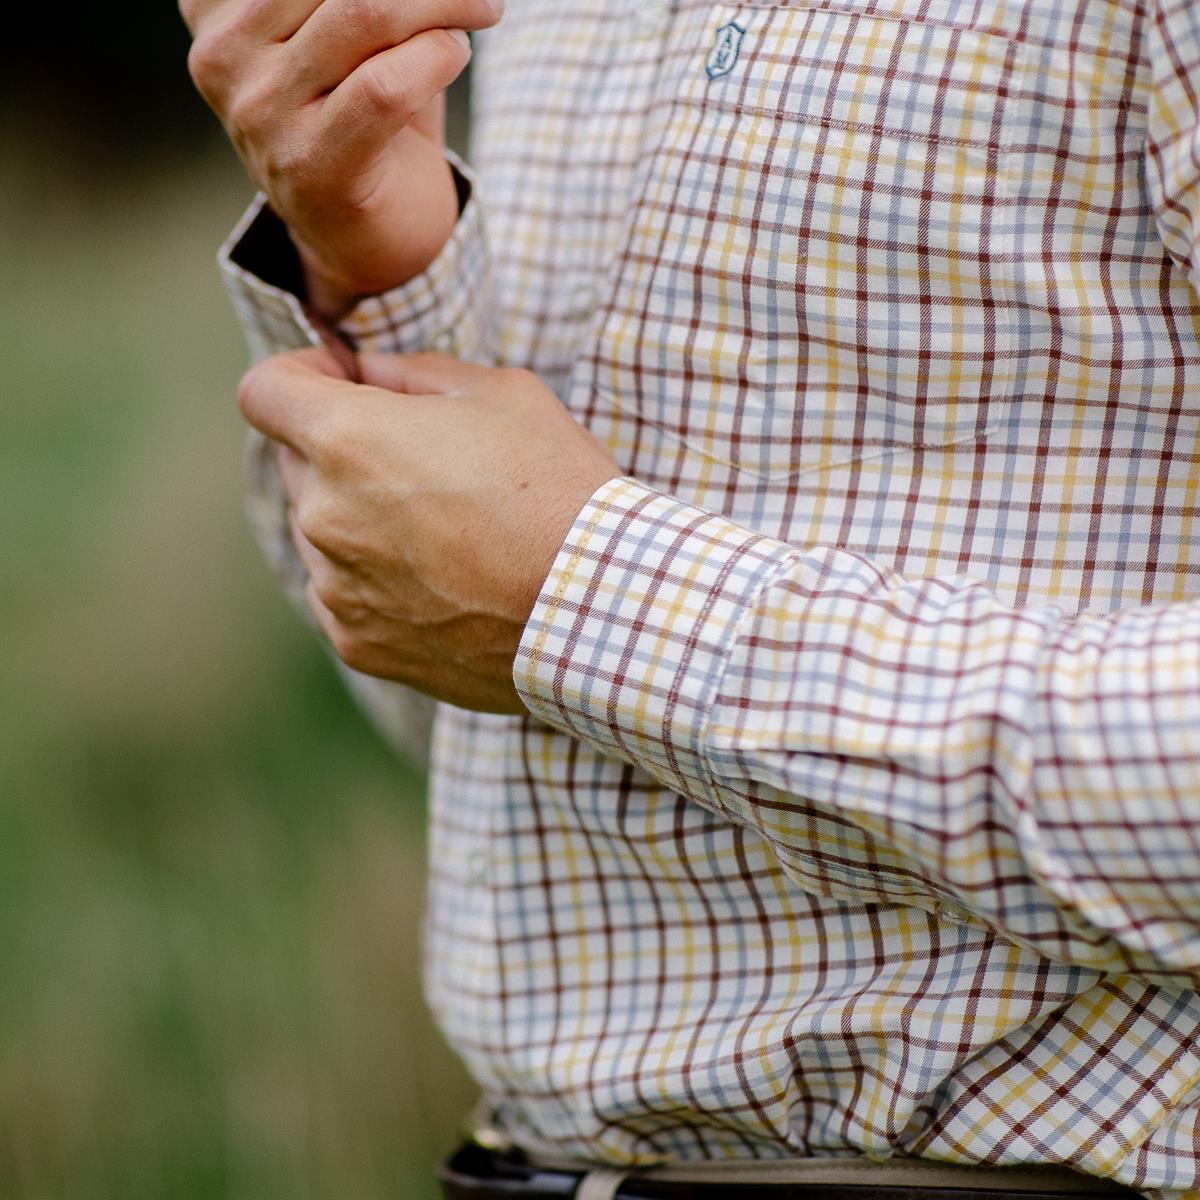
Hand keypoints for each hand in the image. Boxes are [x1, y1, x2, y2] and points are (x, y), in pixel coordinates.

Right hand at [180, 0, 502, 316]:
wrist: (365, 237)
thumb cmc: (363, 118)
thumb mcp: (348, 33)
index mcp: (216, 10)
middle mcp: (224, 55)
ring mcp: (260, 114)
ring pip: (366, 12)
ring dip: (446, 2)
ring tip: (480, 8)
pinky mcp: (310, 164)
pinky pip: (387, 84)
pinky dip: (440, 57)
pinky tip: (455, 54)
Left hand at [237, 349, 621, 712]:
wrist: (597, 608)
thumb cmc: (559, 489)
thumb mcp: (504, 394)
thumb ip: (416, 373)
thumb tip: (370, 372)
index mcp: (348, 440)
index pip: (264, 391)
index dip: (298, 377)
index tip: (340, 383)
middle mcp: (323, 516)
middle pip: (297, 462)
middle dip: (342, 449)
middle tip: (424, 463)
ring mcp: (336, 588)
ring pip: (320, 532)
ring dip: (359, 519)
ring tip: (445, 532)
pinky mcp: (357, 643)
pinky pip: (343, 594)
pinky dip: (375, 581)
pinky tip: (442, 582)